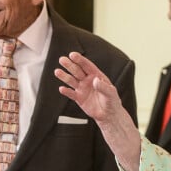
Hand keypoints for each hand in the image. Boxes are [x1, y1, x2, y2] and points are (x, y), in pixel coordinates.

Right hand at [56, 51, 141, 170]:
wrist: (109, 115)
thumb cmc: (112, 102)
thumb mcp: (111, 93)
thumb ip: (103, 86)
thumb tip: (95, 80)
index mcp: (97, 76)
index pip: (87, 66)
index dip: (80, 60)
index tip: (72, 55)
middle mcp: (88, 81)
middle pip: (77, 71)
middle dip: (70, 65)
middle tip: (62, 60)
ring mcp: (82, 89)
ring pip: (72, 81)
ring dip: (65, 76)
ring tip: (57, 72)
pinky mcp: (79, 98)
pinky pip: (71, 94)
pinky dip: (66, 92)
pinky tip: (61, 89)